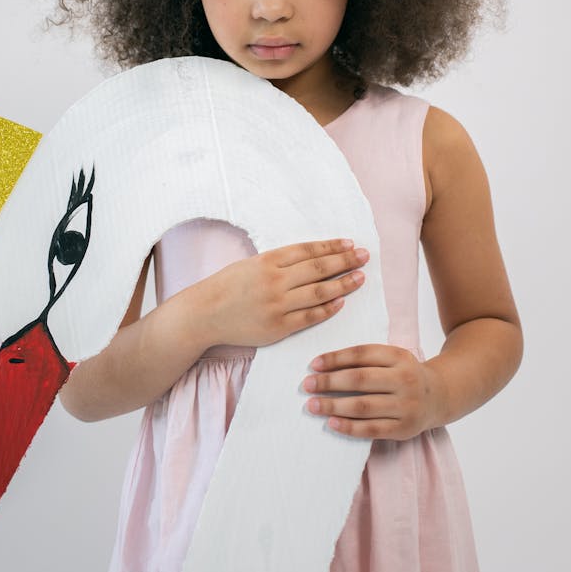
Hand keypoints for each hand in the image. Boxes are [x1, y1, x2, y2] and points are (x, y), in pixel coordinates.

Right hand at [197, 240, 368, 348]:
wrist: (205, 313)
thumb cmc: (227, 286)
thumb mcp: (251, 264)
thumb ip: (278, 262)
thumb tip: (312, 257)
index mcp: (268, 261)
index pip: (308, 250)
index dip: (332, 246)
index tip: (350, 244)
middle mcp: (275, 280)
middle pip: (319, 268)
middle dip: (345, 261)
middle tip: (365, 256)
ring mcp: (277, 304)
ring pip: (319, 291)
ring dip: (343, 284)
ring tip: (360, 278)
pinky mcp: (278, 327)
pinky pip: (310, 316)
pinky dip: (328, 308)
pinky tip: (342, 301)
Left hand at [301, 344, 439, 439]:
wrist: (439, 396)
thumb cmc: (403, 374)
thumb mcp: (392, 358)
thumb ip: (365, 359)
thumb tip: (323, 366)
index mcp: (399, 356)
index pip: (362, 354)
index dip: (335, 358)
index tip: (313, 364)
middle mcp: (405, 379)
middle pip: (360, 380)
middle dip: (329, 383)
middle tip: (306, 385)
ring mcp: (406, 405)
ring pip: (363, 406)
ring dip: (333, 406)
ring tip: (312, 405)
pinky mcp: (404, 429)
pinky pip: (371, 429)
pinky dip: (349, 427)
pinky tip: (331, 423)